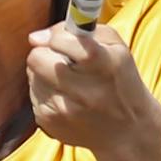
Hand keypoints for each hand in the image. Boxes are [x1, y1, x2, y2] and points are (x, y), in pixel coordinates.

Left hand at [27, 21, 156, 153]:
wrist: (128, 131)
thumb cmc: (122, 83)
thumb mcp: (117, 48)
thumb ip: (82, 29)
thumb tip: (36, 37)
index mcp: (104, 66)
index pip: (62, 42)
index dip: (57, 37)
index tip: (61, 40)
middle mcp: (83, 91)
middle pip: (37, 58)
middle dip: (46, 53)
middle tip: (60, 59)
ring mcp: (64, 109)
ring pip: (33, 75)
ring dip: (46, 74)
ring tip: (68, 82)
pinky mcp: (49, 121)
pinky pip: (34, 94)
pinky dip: (46, 92)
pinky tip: (66, 98)